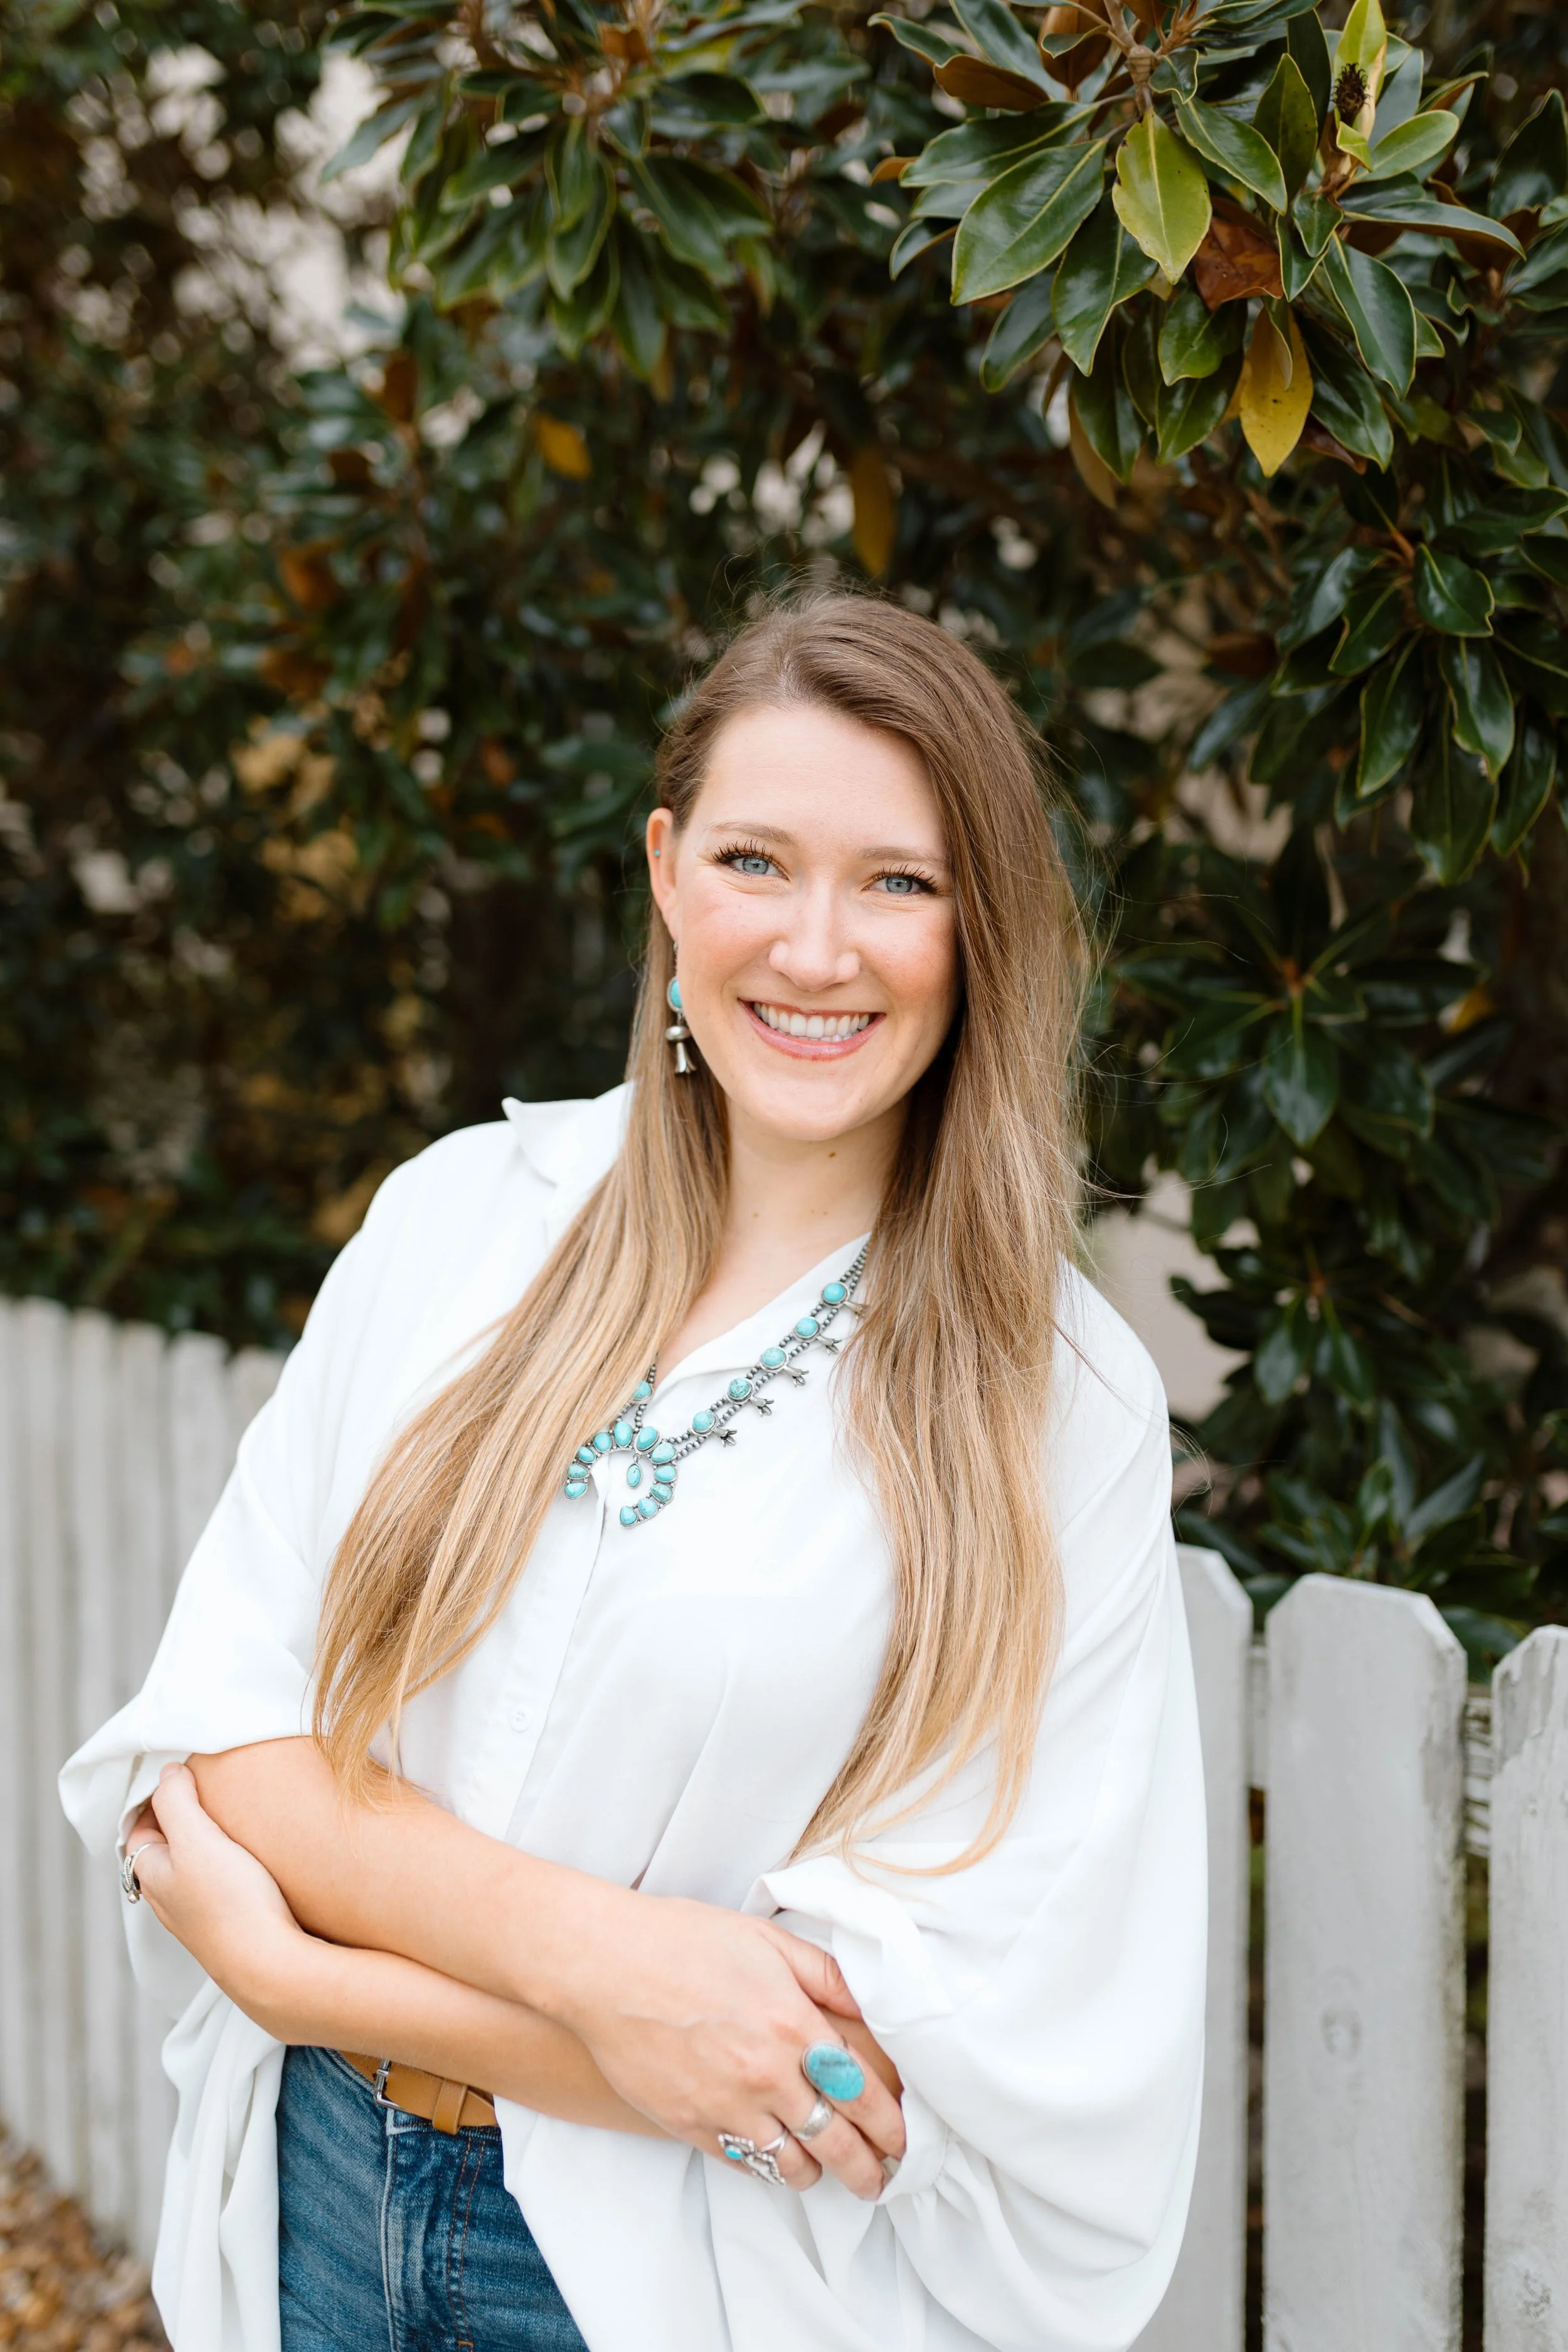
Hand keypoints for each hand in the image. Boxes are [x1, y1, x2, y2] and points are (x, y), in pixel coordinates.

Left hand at [126, 1763, 305, 2019]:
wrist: (268, 1964)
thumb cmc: (230, 1902)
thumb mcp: (197, 1840)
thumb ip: (177, 1801)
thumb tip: (168, 1773)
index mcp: (150, 1874)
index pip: (139, 1825)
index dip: (156, 1797)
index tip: (183, 1775)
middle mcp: (166, 1897)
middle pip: (164, 1845)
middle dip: (179, 1817)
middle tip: (208, 1789)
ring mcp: (196, 1912)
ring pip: (189, 1866)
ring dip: (202, 1841)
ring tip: (230, 1817)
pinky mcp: (225, 1922)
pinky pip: (214, 1883)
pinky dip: (222, 1863)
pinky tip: (246, 1858)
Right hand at [545, 1890, 906, 2199]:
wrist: (605, 1965)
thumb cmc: (685, 1941)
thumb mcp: (767, 1942)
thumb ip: (826, 1977)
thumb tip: (871, 2008)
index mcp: (794, 2025)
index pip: (863, 2092)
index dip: (891, 2123)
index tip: (903, 2138)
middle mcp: (768, 2075)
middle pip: (837, 2141)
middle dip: (868, 2167)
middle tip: (880, 2178)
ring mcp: (728, 2106)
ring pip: (793, 2163)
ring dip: (819, 2171)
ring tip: (830, 2171)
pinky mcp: (691, 2127)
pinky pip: (746, 2163)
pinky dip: (770, 2167)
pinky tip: (779, 2160)